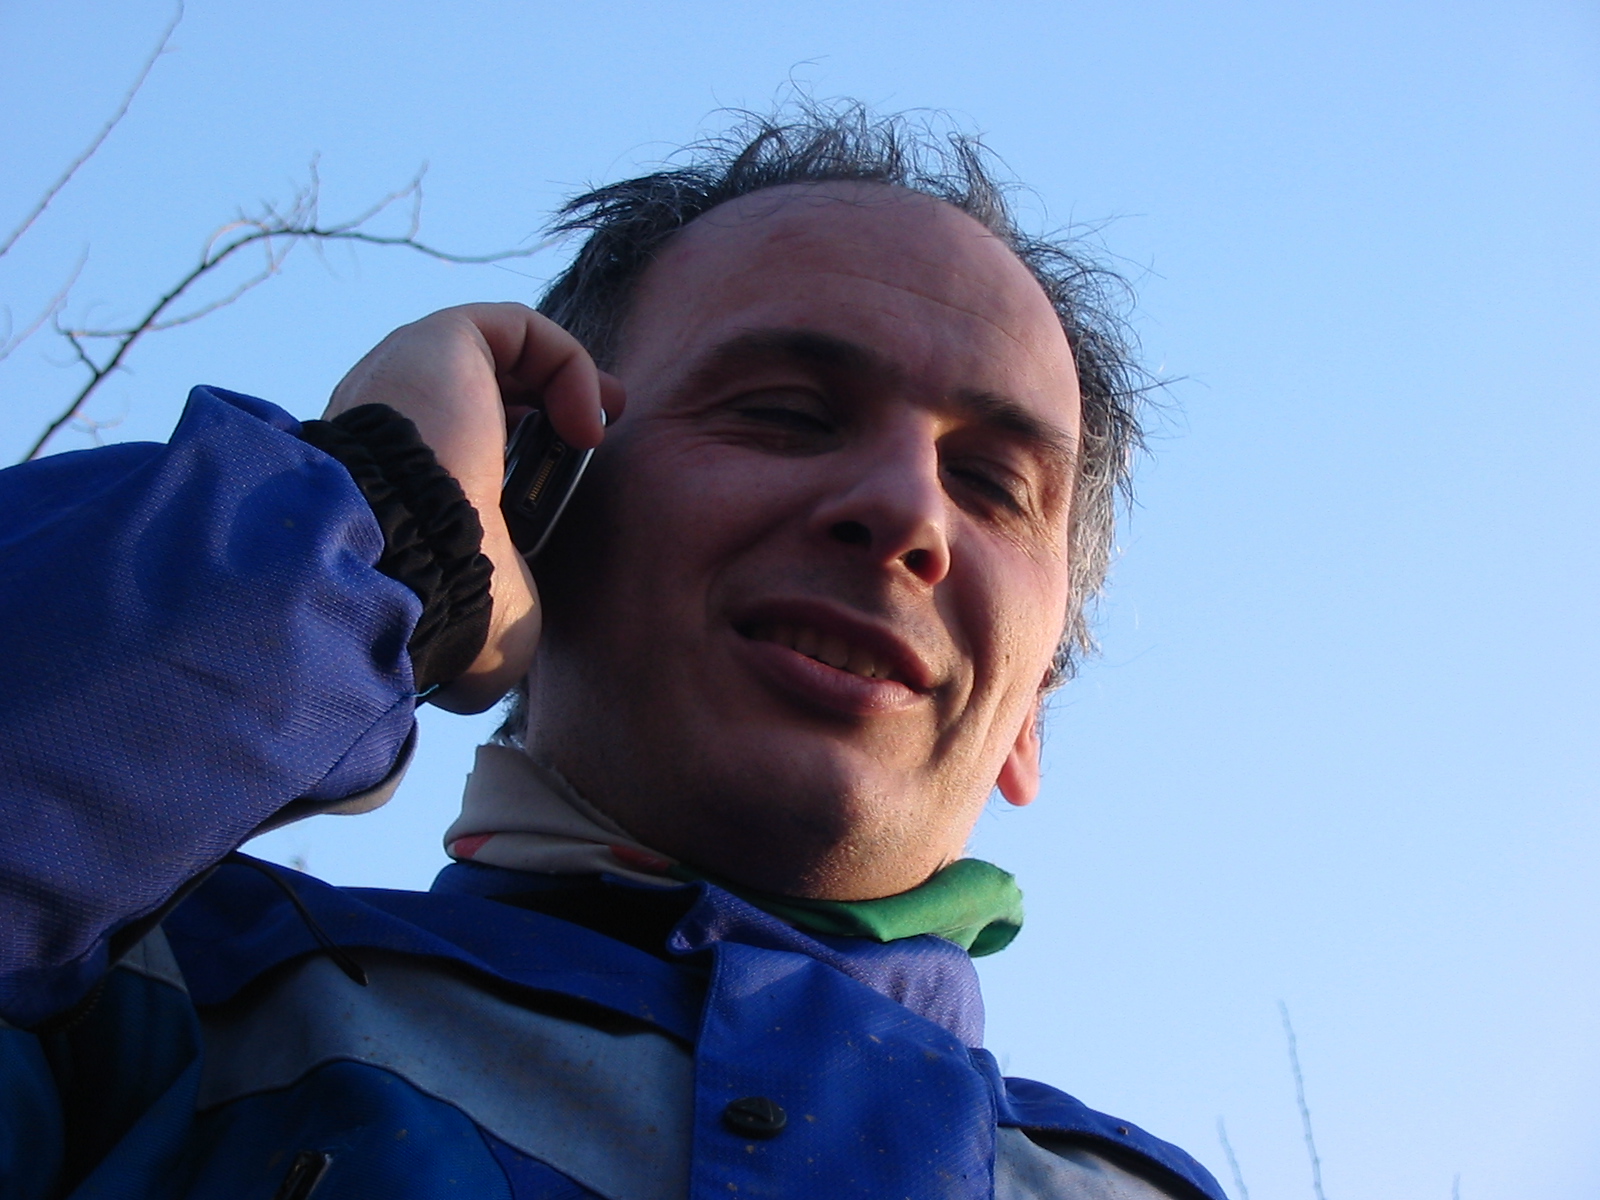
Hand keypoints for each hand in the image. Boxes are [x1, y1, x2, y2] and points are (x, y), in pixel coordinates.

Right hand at [326, 302, 624, 712]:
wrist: (411, 569)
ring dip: (564, 383)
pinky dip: (568, 365)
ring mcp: (404, 379)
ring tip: (603, 423)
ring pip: (497, 355)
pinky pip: (515, 328)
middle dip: (549, 409)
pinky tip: (587, 421)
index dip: (523, 457)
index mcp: (392, 489)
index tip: (573, 483)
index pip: (455, 452)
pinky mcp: (433, 343)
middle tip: (597, 438)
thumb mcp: (480, 621)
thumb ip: (490, 615)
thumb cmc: (443, 609)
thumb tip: (494, 660)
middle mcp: (390, 429)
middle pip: (479, 395)